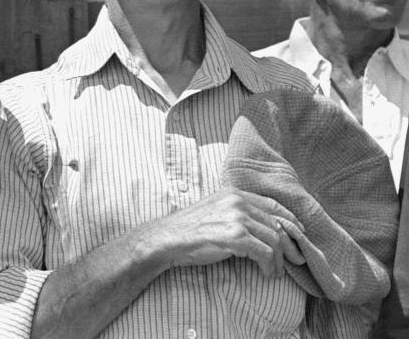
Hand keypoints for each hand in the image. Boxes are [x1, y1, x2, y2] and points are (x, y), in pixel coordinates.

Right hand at [144, 187, 305, 277]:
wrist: (167, 239)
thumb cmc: (189, 229)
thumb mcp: (215, 211)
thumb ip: (238, 213)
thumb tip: (265, 228)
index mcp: (233, 193)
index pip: (272, 204)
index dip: (289, 220)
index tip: (298, 233)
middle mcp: (238, 201)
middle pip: (276, 223)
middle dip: (289, 244)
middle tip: (296, 259)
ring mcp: (237, 218)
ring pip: (274, 240)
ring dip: (278, 260)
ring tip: (275, 271)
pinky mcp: (235, 236)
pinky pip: (265, 253)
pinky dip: (269, 266)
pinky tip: (266, 273)